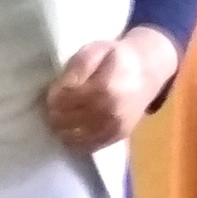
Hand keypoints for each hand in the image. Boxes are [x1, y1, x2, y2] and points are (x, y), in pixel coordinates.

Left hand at [43, 30, 173, 154]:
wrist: (146, 72)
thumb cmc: (117, 58)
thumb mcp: (95, 50)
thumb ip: (77, 68)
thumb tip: (59, 90)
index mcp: (104, 88)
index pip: (64, 100)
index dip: (51, 97)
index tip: (49, 92)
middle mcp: (110, 113)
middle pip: (66, 120)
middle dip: (53, 113)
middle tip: (51, 106)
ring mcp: (114, 128)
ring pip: (74, 137)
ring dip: (61, 128)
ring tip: (60, 116)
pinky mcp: (116, 137)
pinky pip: (87, 147)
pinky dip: (74, 139)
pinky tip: (71, 128)